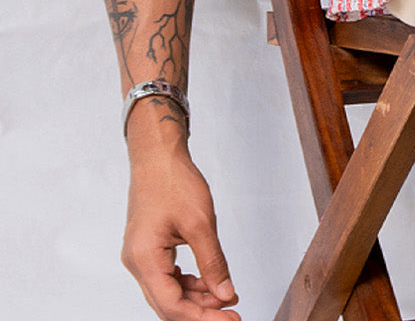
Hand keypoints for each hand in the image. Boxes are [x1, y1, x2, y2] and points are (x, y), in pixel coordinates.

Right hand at [123, 145, 238, 319]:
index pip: (172, 305)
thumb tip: (226, 294)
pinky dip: (188, 284)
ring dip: (196, 299)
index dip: (202, 318)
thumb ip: (213, 262)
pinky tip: (208, 283)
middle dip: (201, 312)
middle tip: (231, 313)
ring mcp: (140, 257)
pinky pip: (167, 279)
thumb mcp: (200, 222)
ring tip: (226, 297)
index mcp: (144, 259)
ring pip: (168, 293)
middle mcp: (137, 263)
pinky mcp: (148, 250)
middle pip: (168, 305)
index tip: (230, 319)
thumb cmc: (173, 180)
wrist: (158, 155)